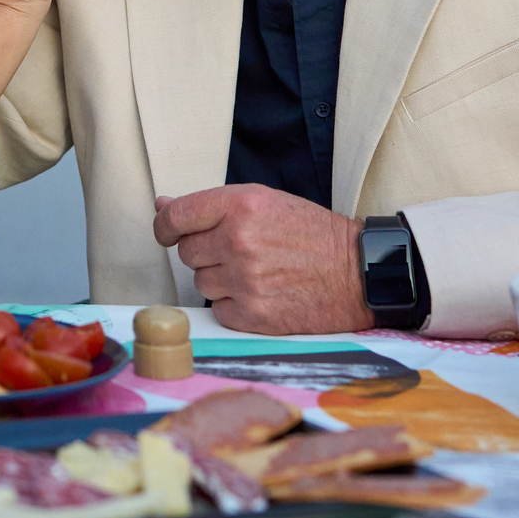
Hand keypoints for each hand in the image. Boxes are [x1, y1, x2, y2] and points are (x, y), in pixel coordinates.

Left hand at [152, 184, 371, 333]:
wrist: (356, 273)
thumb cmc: (312, 234)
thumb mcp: (266, 202)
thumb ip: (213, 206)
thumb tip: (162, 205)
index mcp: (241, 206)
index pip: (176, 216)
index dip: (164, 225)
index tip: (167, 231)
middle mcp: (238, 241)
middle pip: (187, 252)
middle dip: (205, 252)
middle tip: (238, 250)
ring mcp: (245, 281)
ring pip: (201, 283)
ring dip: (220, 279)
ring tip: (256, 271)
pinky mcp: (253, 315)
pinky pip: (219, 311)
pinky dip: (234, 305)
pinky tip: (261, 293)